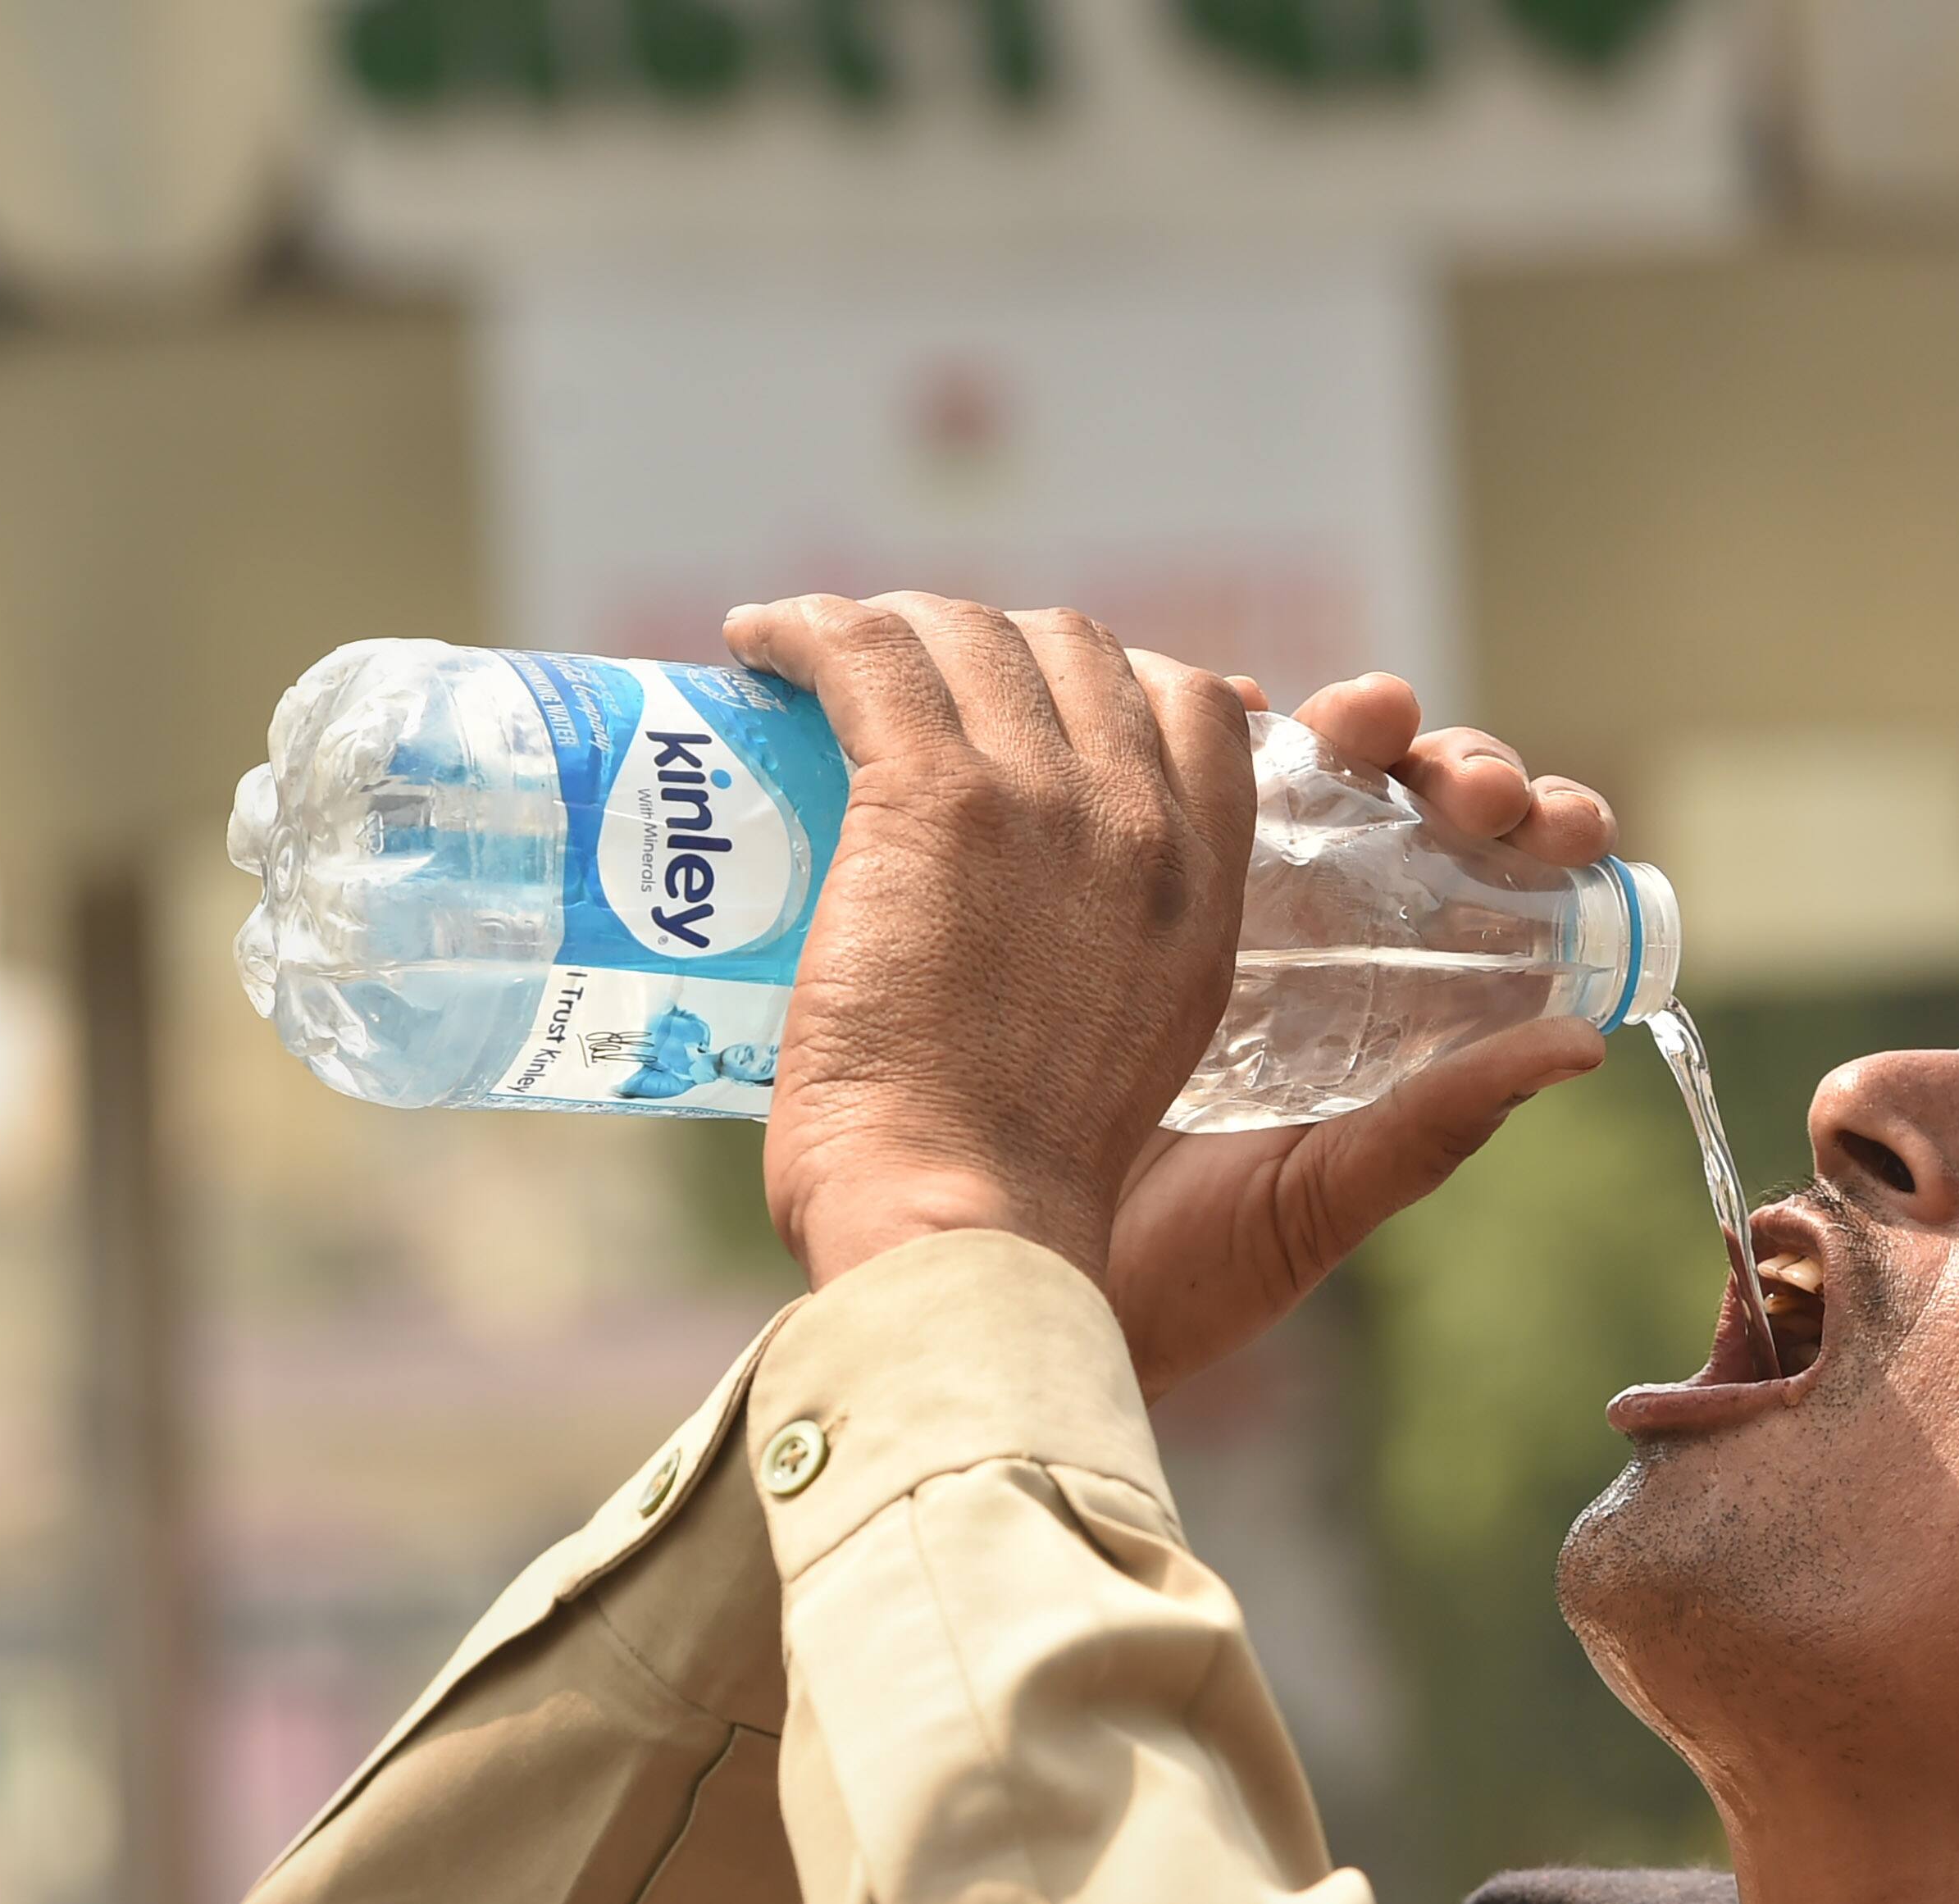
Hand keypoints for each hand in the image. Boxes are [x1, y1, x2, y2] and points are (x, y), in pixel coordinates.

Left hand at [722, 591, 1253, 1289]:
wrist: (971, 1223)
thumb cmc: (1020, 1186)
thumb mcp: (1134, 1057)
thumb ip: (1114, 970)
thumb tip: (1039, 948)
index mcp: (1204, 893)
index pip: (1197, 707)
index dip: (1109, 677)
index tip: (1024, 701)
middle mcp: (1142, 826)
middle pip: (1074, 649)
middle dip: (981, 644)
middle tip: (892, 686)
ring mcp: (1044, 803)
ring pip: (965, 633)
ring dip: (883, 625)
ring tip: (813, 659)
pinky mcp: (935, 801)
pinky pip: (863, 654)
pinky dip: (802, 629)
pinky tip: (754, 642)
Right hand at [1101, 670, 1617, 1395]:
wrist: (1016, 1279)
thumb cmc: (1185, 1274)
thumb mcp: (1320, 1201)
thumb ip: (1437, 1128)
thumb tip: (1584, 1046)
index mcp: (1394, 1011)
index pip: (1490, 891)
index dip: (1536, 832)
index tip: (1560, 828)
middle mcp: (1322, 941)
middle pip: (1414, 809)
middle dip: (1457, 768)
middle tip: (1470, 789)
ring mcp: (1223, 898)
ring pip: (1310, 771)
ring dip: (1354, 725)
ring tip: (1370, 721)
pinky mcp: (1123, 876)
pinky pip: (1172, 770)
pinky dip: (1206, 717)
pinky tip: (1232, 702)